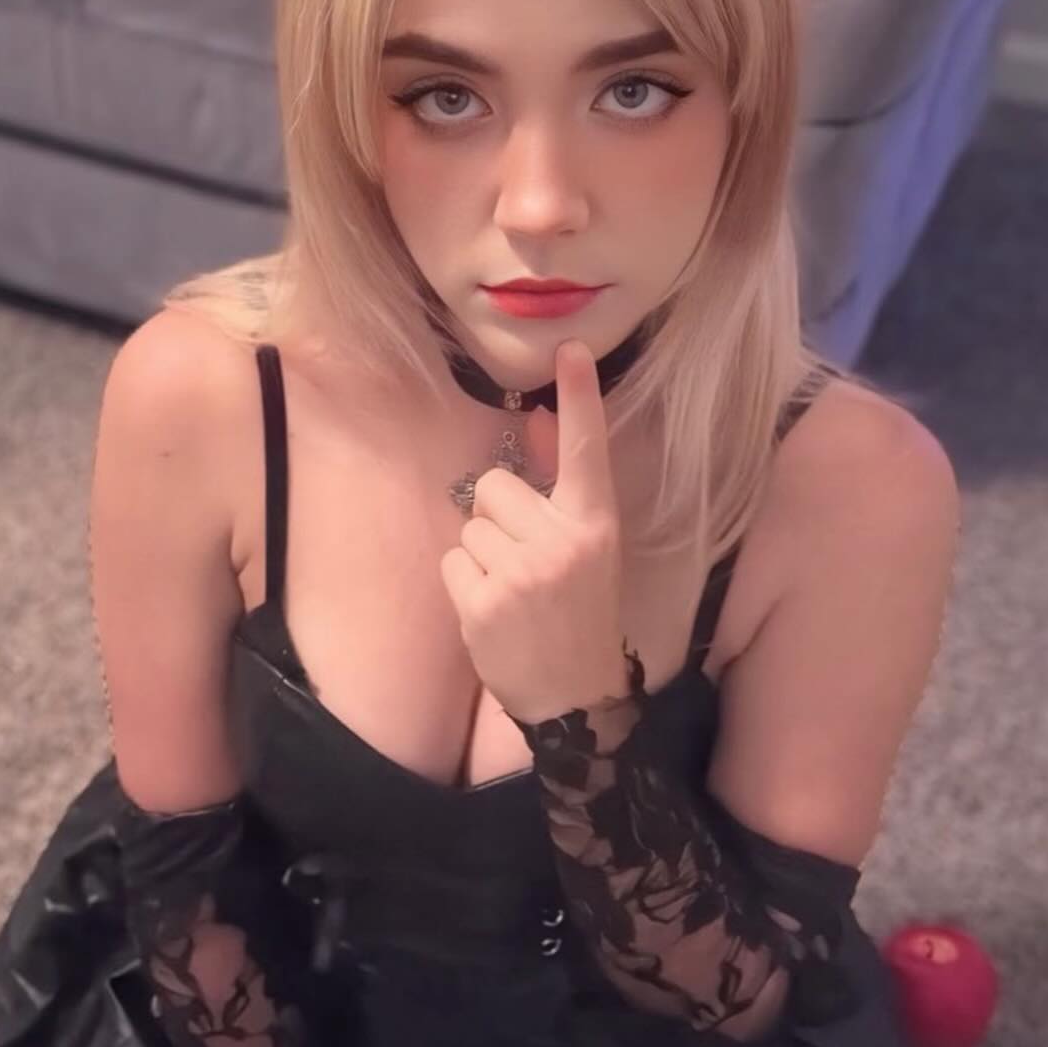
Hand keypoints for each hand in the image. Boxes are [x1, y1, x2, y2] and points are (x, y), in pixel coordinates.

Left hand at [440, 339, 631, 724]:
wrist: (574, 698)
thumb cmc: (580, 614)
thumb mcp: (587, 551)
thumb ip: (560, 491)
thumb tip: (535, 421)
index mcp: (596, 524)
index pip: (585, 450)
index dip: (579, 397)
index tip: (571, 349)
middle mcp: (562, 541)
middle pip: (495, 484)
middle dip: (499, 515)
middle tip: (526, 560)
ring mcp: (521, 572)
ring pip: (469, 524)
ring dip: (481, 553)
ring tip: (513, 591)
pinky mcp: (484, 602)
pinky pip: (452, 561)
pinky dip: (463, 584)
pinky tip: (493, 612)